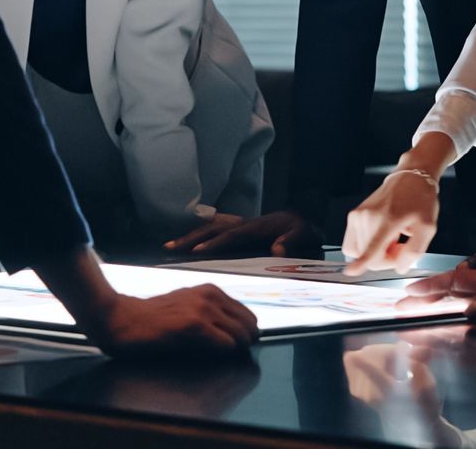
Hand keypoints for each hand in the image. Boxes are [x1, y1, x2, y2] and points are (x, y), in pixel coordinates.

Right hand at [83, 286, 260, 356]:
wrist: (121, 319)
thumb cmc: (151, 319)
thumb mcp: (186, 307)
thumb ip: (210, 314)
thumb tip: (234, 333)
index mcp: (210, 291)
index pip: (247, 314)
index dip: (245, 333)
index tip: (236, 345)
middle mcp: (210, 295)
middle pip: (250, 324)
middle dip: (246, 342)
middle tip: (231, 355)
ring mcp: (203, 309)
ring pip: (242, 334)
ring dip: (236, 349)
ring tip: (220, 356)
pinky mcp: (194, 325)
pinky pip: (226, 344)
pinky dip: (224, 353)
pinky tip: (209, 355)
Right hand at [164, 210, 320, 256]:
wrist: (304, 226)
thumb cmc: (304, 234)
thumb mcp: (306, 235)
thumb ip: (294, 240)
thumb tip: (277, 249)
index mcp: (258, 227)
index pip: (233, 235)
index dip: (216, 242)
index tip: (198, 251)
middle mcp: (245, 224)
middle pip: (214, 228)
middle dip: (192, 237)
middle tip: (171, 247)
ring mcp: (239, 226)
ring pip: (210, 228)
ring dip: (190, 236)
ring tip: (170, 246)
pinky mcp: (237, 231)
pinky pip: (214, 230)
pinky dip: (198, 235)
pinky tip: (184, 245)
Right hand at [342, 171, 440, 273]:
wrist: (409, 178)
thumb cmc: (420, 200)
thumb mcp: (428, 228)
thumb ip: (415, 252)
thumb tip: (399, 268)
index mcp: (388, 221)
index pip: (371, 247)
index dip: (361, 263)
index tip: (351, 272)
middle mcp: (368, 217)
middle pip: (369, 257)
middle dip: (385, 259)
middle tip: (400, 245)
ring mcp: (357, 216)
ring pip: (359, 252)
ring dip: (375, 253)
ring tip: (391, 239)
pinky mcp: (353, 215)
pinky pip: (353, 244)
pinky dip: (365, 246)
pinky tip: (380, 236)